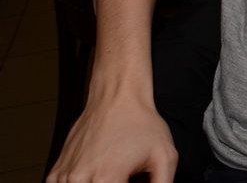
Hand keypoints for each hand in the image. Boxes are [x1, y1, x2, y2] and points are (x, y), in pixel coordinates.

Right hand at [47, 94, 176, 182]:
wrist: (116, 98)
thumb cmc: (141, 124)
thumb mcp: (164, 156)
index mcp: (107, 179)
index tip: (132, 182)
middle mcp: (80, 179)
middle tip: (124, 177)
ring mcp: (66, 176)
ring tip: (109, 177)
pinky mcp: (57, 172)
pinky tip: (92, 179)